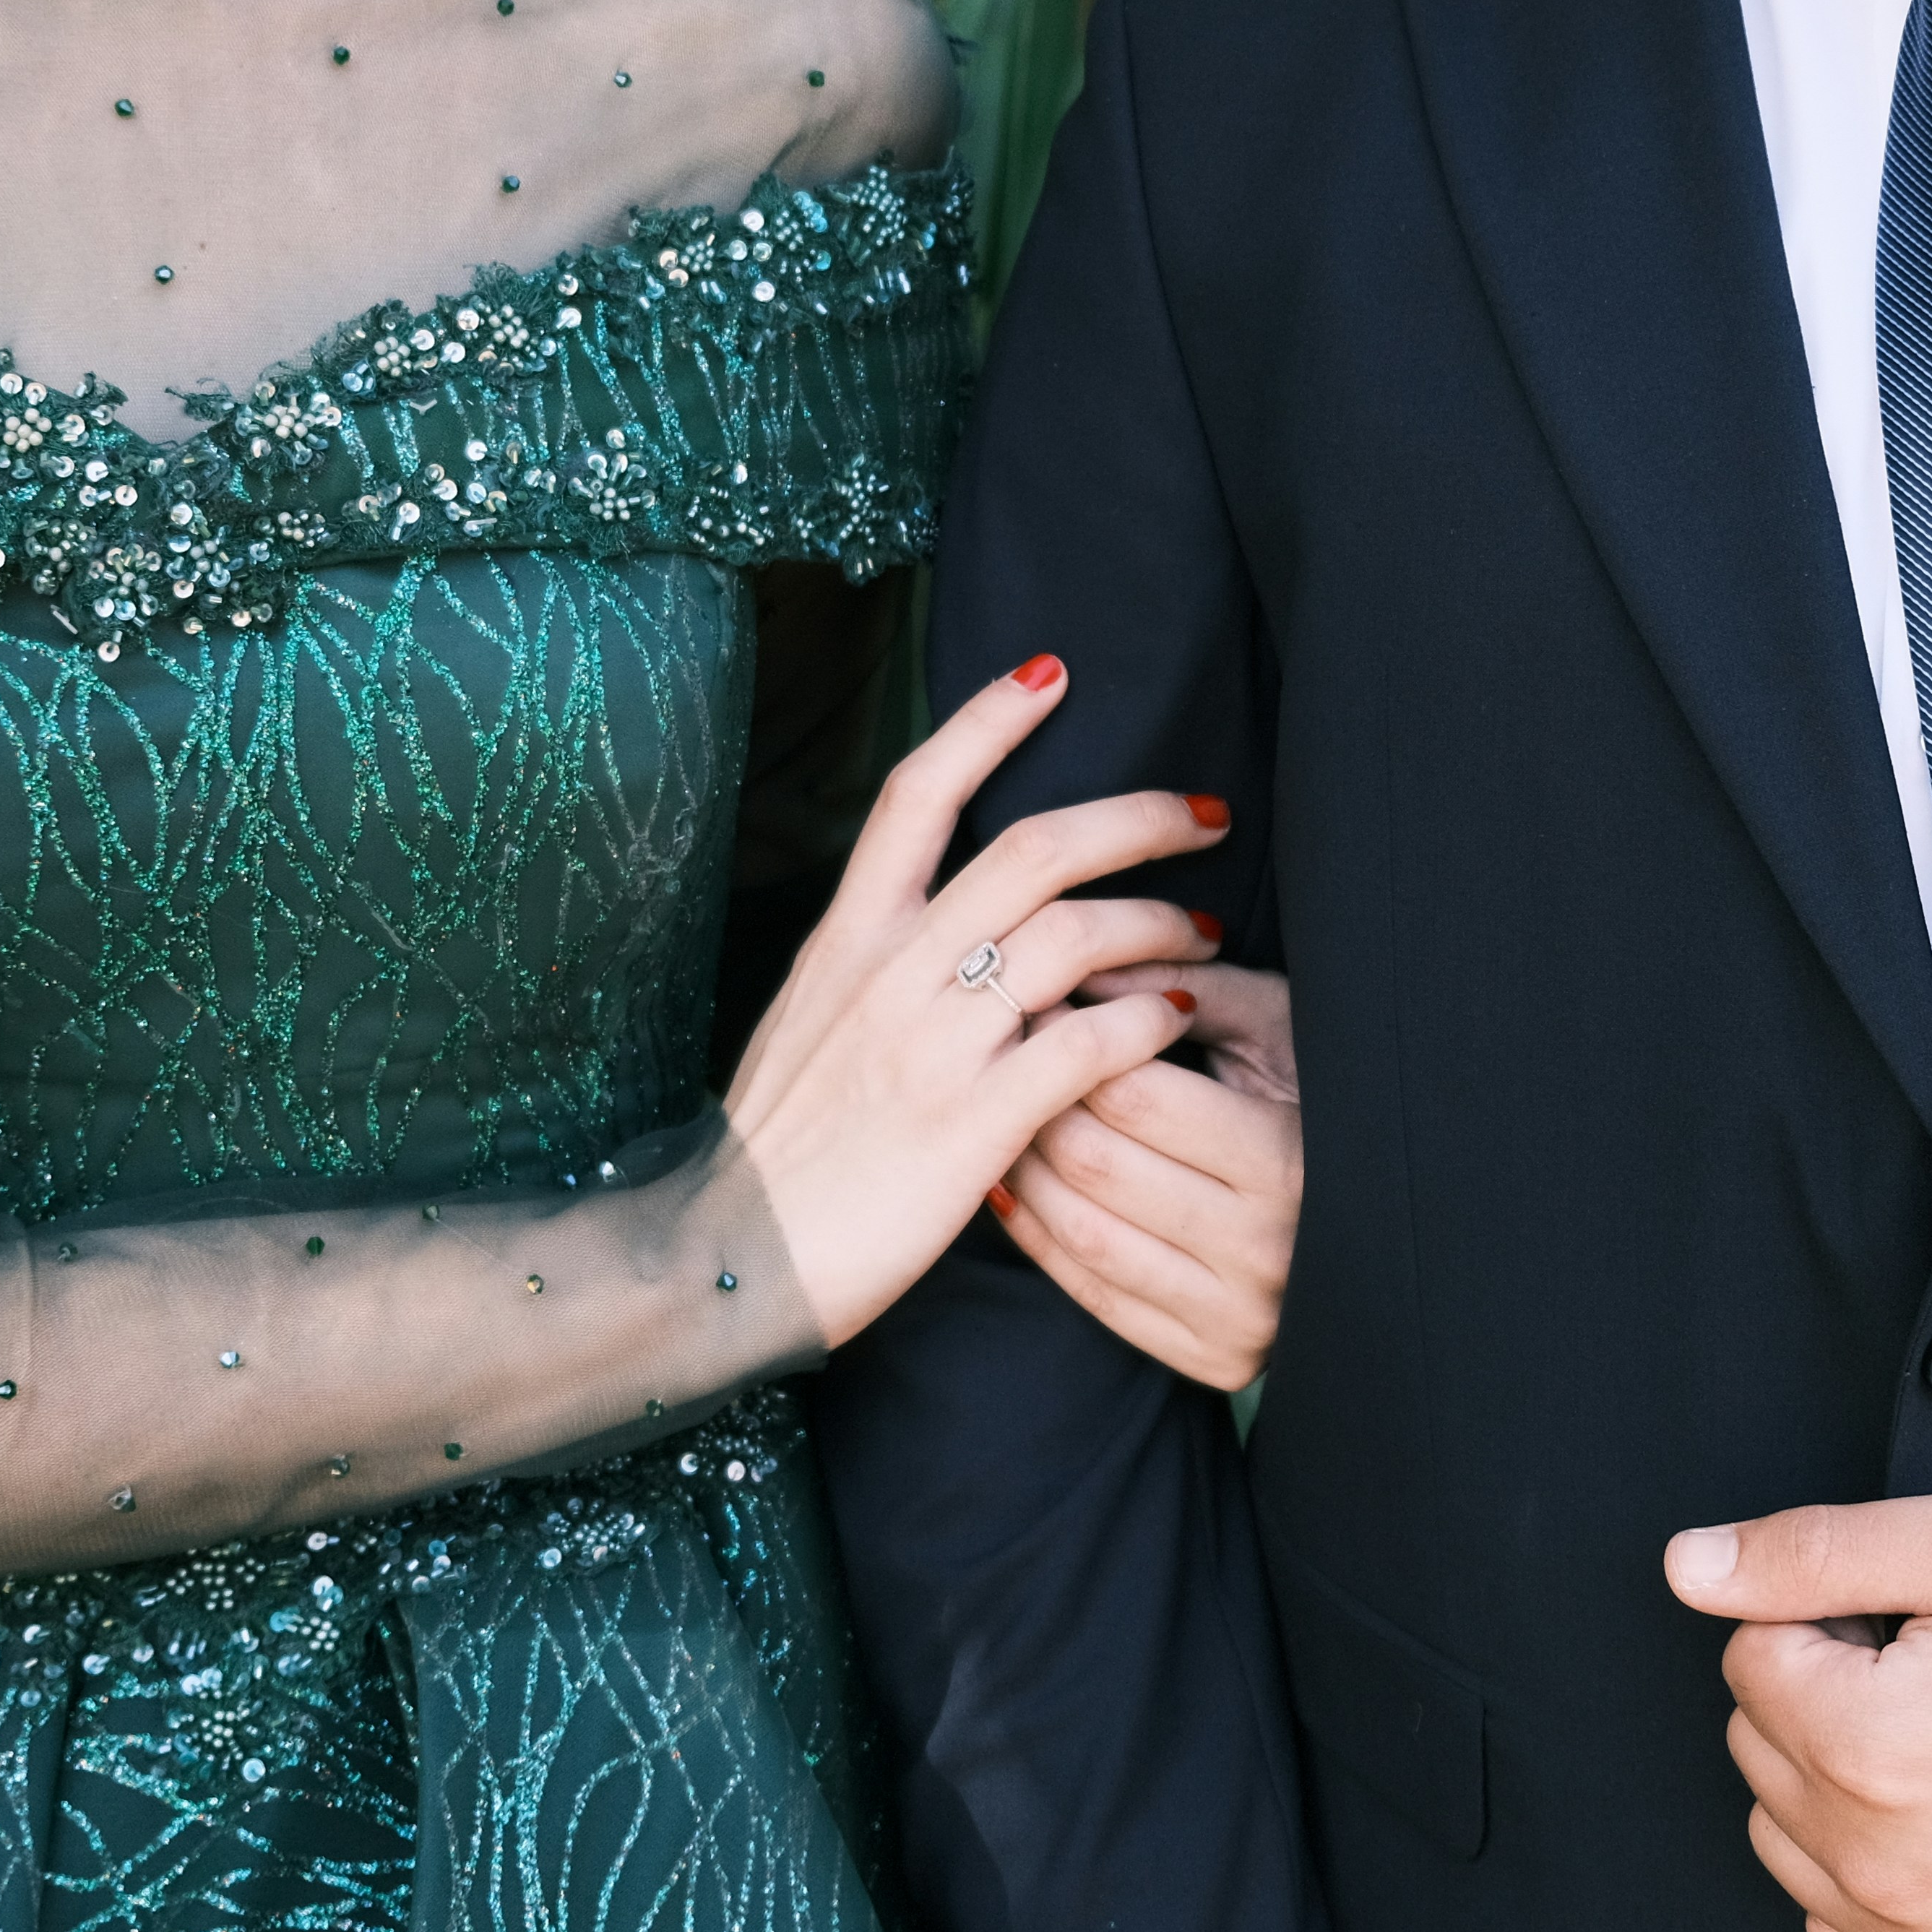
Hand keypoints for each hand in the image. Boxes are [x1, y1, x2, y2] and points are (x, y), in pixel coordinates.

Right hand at [721, 656, 1223, 1345]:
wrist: (727, 1258)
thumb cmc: (777, 1151)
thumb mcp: (808, 1024)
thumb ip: (875, 969)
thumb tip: (942, 931)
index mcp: (848, 937)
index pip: (918, 791)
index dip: (988, 720)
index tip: (1053, 673)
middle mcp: (893, 971)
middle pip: (1035, 848)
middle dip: (1136, 817)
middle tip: (1204, 815)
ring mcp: (934, 1044)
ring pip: (1074, 938)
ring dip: (1158, 925)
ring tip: (1202, 937)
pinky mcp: (974, 1124)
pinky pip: (1087, 1046)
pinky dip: (1146, 1022)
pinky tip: (1176, 1021)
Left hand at [992, 964, 1300, 1387]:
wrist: (1393, 1231)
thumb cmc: (1326, 1104)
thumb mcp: (1283, 1032)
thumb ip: (1194, 989)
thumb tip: (1086, 966)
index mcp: (1288, 1160)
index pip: (1135, 1096)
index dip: (1072, 1042)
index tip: (1042, 1006)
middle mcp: (1263, 1247)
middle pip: (1097, 1161)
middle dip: (1036, 1099)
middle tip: (1008, 1054)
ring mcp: (1235, 1313)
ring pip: (1081, 1230)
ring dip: (1024, 1164)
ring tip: (1006, 1111)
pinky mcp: (1211, 1356)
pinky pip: (1092, 1292)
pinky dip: (1037, 1235)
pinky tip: (1016, 1183)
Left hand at [1666, 1493, 1931, 1931]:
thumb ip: (1816, 1552)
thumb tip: (1688, 1567)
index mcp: (1866, 1748)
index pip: (1754, 1651)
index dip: (1839, 1614)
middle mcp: (1877, 1868)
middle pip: (1761, 1743)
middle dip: (1830, 1691)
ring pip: (1789, 1838)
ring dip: (1838, 1782)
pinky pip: (1843, 1931)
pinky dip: (1872, 1873)